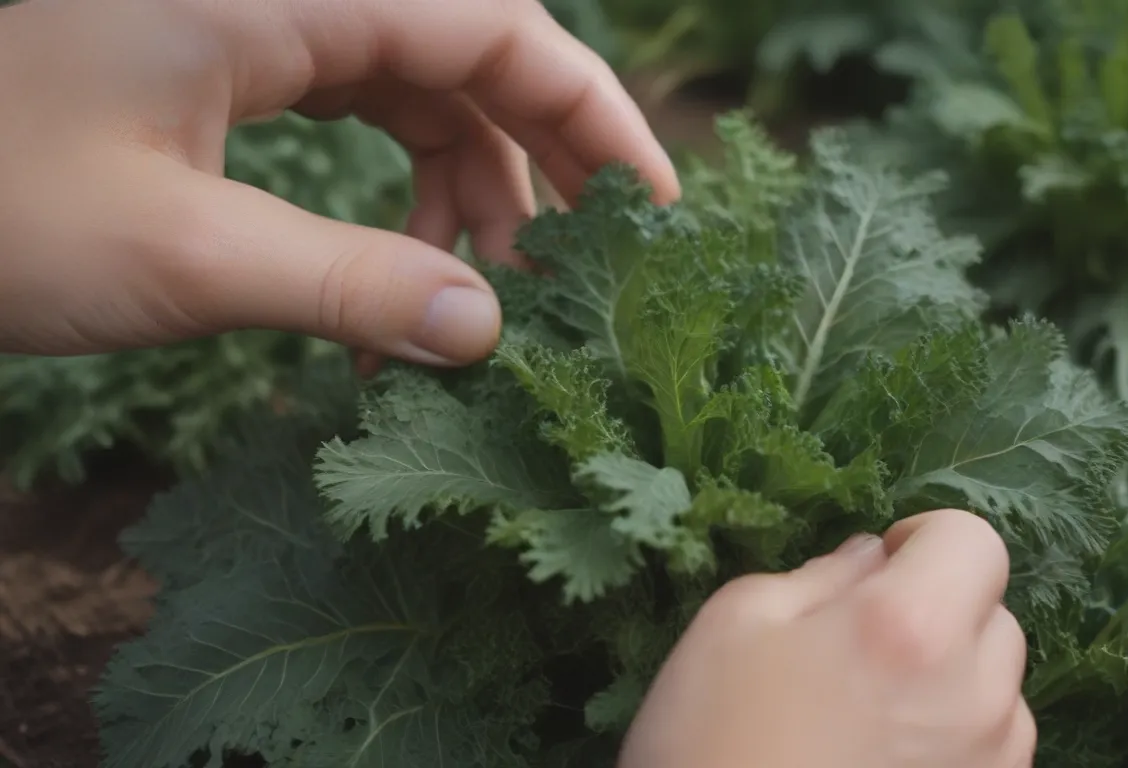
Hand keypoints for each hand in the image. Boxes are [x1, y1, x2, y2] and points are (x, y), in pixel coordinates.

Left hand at [0, 0, 676, 365]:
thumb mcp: (176, 254)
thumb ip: (347, 286)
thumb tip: (486, 334)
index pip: (497, 28)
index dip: (594, 115)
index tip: (652, 210)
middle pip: (471, 45)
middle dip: (541, 157)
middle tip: (584, 269)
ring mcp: (259, 7)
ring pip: (421, 77)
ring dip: (470, 185)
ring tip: (482, 297)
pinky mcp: (234, 41)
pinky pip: (363, 96)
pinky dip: (405, 179)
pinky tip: (410, 264)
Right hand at [621, 509, 1035, 767]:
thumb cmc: (710, 739)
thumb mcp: (736, 622)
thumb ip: (819, 575)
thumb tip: (871, 559)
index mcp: (911, 627)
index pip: (976, 542)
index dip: (928, 539)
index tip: (883, 564)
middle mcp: (975, 696)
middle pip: (996, 616)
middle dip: (943, 610)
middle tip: (866, 644)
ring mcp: (990, 766)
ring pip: (1003, 691)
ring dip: (957, 680)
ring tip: (878, 712)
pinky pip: (995, 753)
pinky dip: (959, 740)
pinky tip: (887, 759)